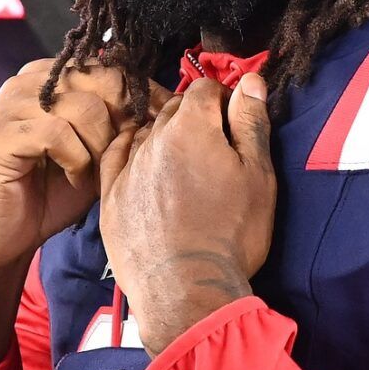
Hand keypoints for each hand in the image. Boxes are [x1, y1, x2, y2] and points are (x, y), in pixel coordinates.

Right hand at [0, 60, 154, 274]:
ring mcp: (10, 105)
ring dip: (99, 148)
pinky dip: (76, 162)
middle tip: (114, 158)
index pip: (109, 66)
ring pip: (85, 108)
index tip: (147, 131)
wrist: (3, 237)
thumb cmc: (50, 194)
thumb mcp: (94, 152)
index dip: (138, 99)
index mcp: (50, 78)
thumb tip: (160, 104)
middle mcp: (28, 82)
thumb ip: (116, 123)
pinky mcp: (1, 135)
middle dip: (121, 124)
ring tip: (89, 172)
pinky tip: (71, 179)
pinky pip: (59, 133)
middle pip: (102, 81)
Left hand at [99, 75, 275, 355]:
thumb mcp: (258, 176)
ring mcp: (127, 168)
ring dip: (163, 137)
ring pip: (145, 133)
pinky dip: (132, 153)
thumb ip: (251, 123)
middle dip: (193, 116)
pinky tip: (142, 161)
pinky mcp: (110, 198)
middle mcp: (152, 139)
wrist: (184, 289)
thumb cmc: (231, 232)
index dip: (223, 99)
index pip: (205, 88)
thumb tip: (250, 80)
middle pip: (173, 108)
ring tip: (182, 161)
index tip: (233, 120)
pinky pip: (117, 158)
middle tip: (213, 144)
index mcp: (191, 126)